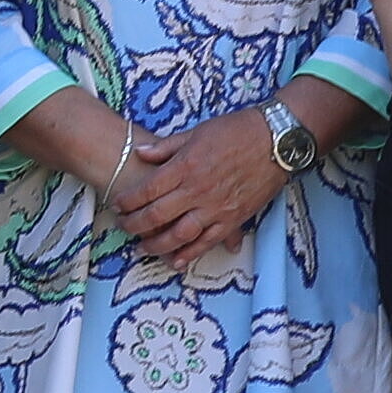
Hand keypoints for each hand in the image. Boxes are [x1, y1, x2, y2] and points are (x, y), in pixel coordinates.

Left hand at [109, 108, 292, 265]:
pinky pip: (207, 242)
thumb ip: (166, 147)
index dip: (128, 200)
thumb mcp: (196, 132)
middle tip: (123, 227)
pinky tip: (176, 261)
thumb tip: (139, 152)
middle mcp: (197, 190)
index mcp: (185, 166)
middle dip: (135, 224)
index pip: (147, 190)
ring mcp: (215, 207)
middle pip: (156, 215)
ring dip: (157, 245)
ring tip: (142, 248)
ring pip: (178, 234)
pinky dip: (191, 254)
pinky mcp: (232, 219)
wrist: (275, 140)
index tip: (117, 205)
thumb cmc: (235, 131)